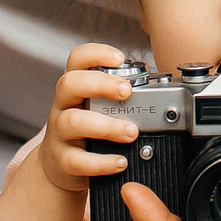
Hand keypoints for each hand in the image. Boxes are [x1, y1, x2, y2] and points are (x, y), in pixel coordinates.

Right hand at [39, 43, 137, 193]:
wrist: (62, 167)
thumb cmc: (89, 132)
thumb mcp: (100, 107)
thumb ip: (121, 98)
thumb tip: (161, 93)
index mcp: (76, 88)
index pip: (77, 60)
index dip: (95, 53)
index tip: (119, 58)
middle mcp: (64, 106)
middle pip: (70, 83)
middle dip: (100, 84)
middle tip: (126, 92)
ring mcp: (59, 133)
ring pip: (73, 121)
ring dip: (106, 125)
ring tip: (130, 132)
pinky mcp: (62, 160)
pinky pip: (78, 160)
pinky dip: (102, 162)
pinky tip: (120, 162)